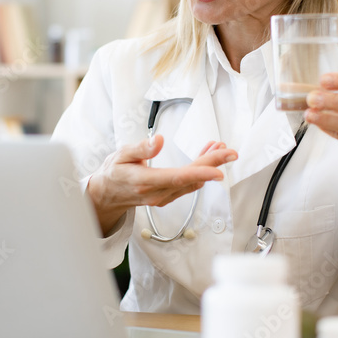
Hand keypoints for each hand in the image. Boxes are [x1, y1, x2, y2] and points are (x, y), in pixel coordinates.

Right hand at [87, 136, 237, 235]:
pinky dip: (200, 171)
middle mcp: (157, 193)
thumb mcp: (121, 155)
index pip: (177, 178)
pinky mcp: (167, 197)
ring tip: (221, 149)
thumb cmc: (114, 172)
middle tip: (230, 152)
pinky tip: (207, 157)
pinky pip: (188, 184)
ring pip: (192, 182)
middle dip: (213, 165)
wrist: (107, 194)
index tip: (218, 171)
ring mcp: (163, 197)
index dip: (199, 173)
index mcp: (145, 182)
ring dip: (208, 166)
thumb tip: (160, 140)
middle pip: (190, 179)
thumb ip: (141, 148)